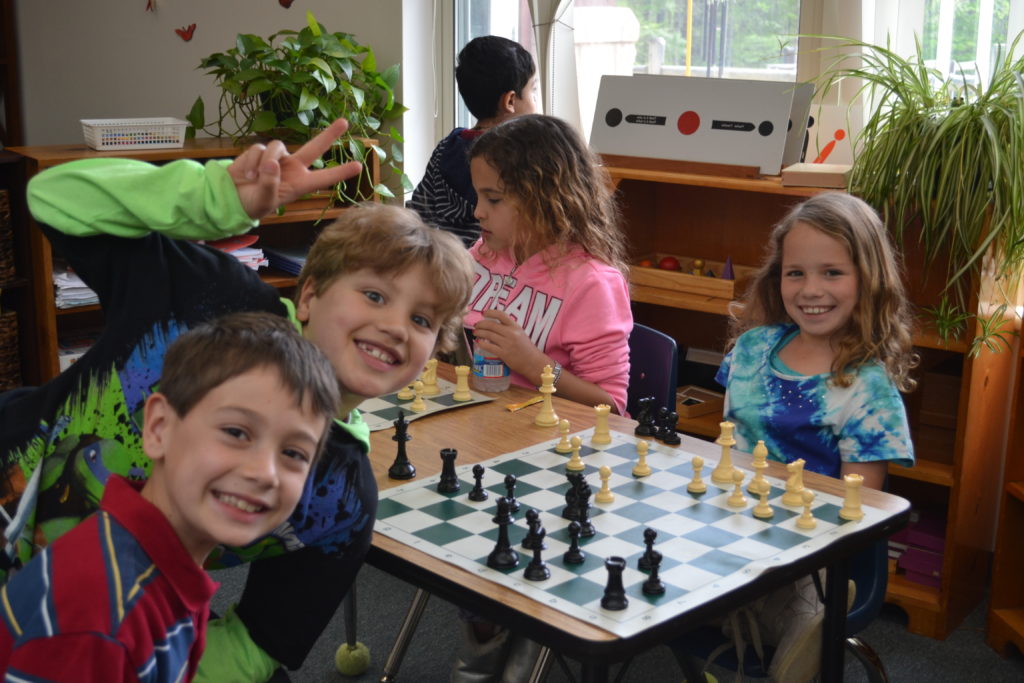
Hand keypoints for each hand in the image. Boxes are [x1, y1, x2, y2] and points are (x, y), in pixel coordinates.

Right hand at [228, 118, 362, 218]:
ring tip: (255, 179)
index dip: (340, 172)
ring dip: (266, 161)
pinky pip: (259, 149)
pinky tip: (247, 175)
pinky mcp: (260, 152)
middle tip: (344, 122)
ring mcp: (277, 158)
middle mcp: (293, 168)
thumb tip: (272, 163)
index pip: (324, 178)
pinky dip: (251, 162)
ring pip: (277, 147)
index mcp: (299, 184)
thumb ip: (270, 184)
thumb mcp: (264, 200)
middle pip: (314, 147)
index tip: (358, 166)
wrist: (231, 197)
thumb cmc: (252, 203)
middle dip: (329, 134)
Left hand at [473, 310, 547, 380]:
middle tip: (476, 326)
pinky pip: (489, 347)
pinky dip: (481, 344)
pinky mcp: (504, 354)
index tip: (484, 313)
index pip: (501, 315)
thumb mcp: (520, 334)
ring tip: (475, 333)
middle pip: (492, 325)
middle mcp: (511, 333)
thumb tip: (494, 325)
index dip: (491, 312)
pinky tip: (478, 342)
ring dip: (479, 333)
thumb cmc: (526, 348)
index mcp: (516, 327)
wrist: (533, 362)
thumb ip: (509, 328)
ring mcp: (507, 344)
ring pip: (489, 335)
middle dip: (481, 324)